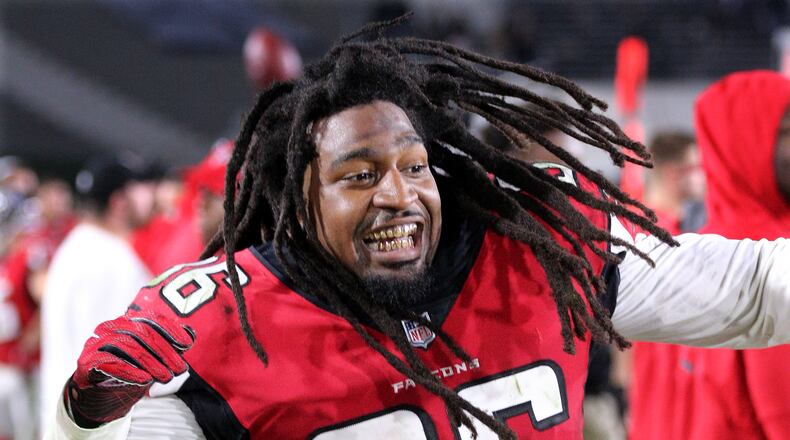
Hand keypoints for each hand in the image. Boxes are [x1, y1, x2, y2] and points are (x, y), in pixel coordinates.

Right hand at [64, 311, 194, 427]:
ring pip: (127, 347)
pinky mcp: (86, 361)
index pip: (151, 319)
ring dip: (151, 363)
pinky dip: (130, 371)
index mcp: (128, 321)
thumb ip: (169, 345)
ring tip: (166, 377)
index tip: (187, 345)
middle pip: (142, 333)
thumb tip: (191, 335)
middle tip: (180, 369)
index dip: (171, 330)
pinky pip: (109, 363)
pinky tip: (145, 380)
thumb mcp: (153, 358)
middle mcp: (111, 327)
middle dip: (165, 351)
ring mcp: (96, 343)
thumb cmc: (130, 371)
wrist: (99, 394)